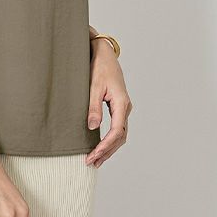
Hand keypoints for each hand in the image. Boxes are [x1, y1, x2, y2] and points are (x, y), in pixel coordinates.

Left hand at [86, 34, 132, 167]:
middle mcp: (125, 107)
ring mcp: (123, 108)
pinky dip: (110, 140)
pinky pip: (117, 128)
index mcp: (121, 103)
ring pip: (120, 134)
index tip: (93, 155)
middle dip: (107, 152)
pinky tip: (100, 147)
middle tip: (91, 163)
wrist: (104, 54)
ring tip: (95, 160)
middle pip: (120, 137)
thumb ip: (93, 107)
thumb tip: (93, 127)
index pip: (116, 132)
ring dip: (109, 148)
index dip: (105, 146)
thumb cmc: (99, 67)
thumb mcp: (93, 86)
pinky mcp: (119, 107)